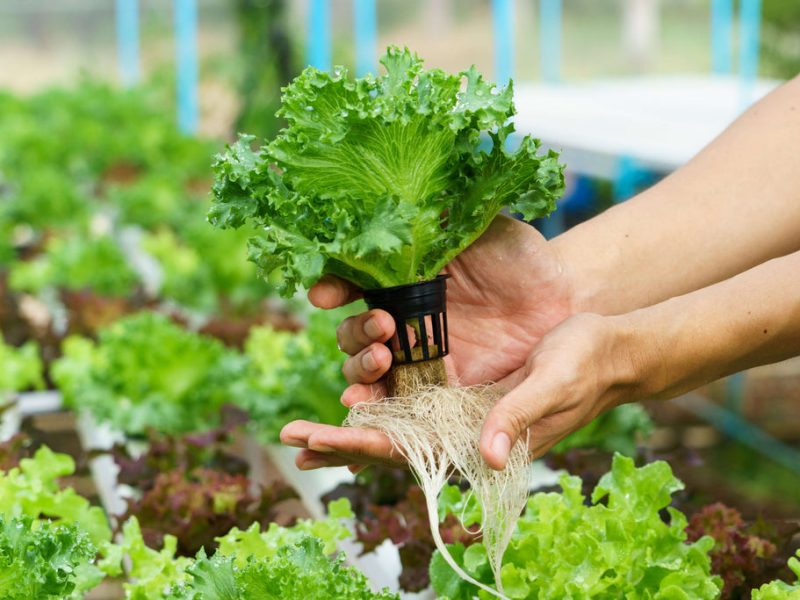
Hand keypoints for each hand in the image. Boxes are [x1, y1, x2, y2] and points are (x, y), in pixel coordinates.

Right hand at [281, 215, 576, 469]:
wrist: (562, 300)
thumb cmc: (519, 259)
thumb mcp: (478, 231)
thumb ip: (438, 224)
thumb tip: (391, 202)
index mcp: (402, 283)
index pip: (352, 286)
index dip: (333, 289)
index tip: (325, 294)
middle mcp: (402, 321)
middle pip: (353, 335)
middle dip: (355, 334)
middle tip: (383, 327)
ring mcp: (419, 358)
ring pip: (368, 372)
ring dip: (360, 371)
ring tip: (378, 362)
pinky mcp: (440, 391)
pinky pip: (400, 404)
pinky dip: (376, 409)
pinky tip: (362, 408)